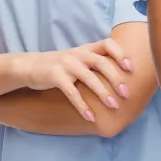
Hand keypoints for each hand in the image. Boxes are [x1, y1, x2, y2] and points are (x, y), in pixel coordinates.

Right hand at [13, 38, 131, 122]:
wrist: (30, 66)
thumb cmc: (61, 65)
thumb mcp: (78, 58)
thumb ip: (95, 62)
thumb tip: (121, 76)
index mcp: (86, 48)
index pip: (108, 44)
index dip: (121, 54)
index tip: (131, 68)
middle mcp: (78, 54)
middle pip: (102, 63)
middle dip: (116, 78)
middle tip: (126, 93)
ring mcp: (66, 64)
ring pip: (89, 79)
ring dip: (103, 93)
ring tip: (114, 106)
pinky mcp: (55, 76)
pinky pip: (72, 93)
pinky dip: (82, 106)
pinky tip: (90, 117)